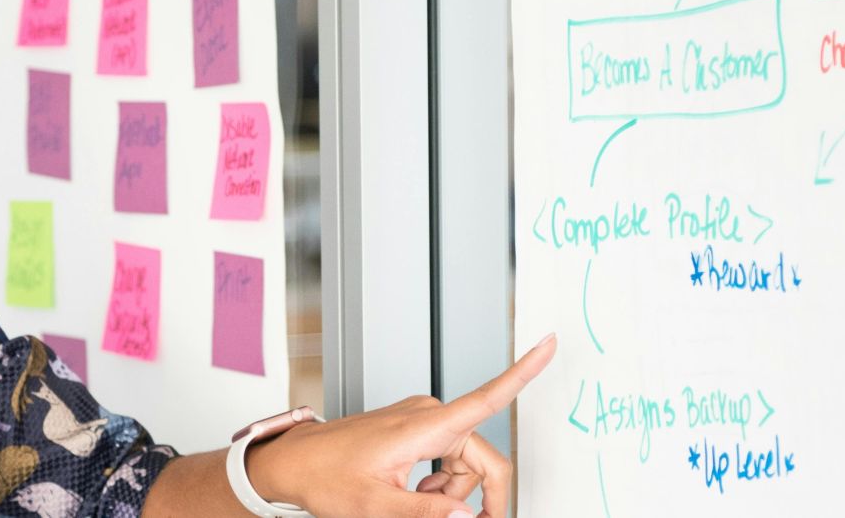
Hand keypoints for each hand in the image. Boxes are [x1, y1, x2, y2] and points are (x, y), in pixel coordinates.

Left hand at [246, 334, 557, 517]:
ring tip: (413, 504)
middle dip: (479, 496)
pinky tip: (413, 493)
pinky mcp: (415, 428)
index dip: (524, 371)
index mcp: (425, 426)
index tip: (550, 344)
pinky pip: (447, 458)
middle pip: (482, 458)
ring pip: (465, 463)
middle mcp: (428, 415)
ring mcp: (421, 420)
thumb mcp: (376, 506)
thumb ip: (427, 513)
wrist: (295, 462)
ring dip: (452, 492)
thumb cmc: (325, 476)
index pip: (487, 397)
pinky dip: (439, 482)